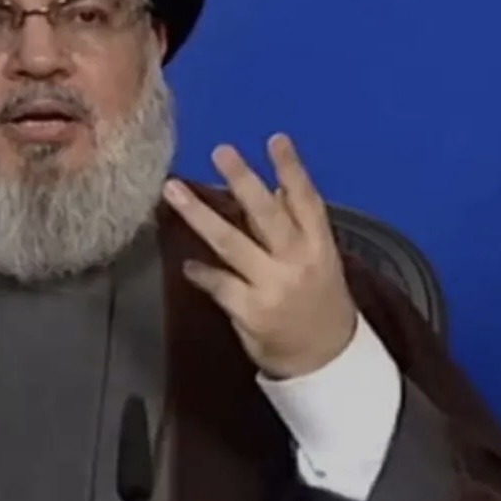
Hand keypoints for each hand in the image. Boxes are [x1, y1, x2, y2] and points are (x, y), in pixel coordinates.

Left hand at [162, 133, 357, 378]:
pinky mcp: (250, 312)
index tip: (275, 139)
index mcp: (319, 246)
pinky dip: (201, 272)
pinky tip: (188, 265)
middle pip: (266, 214)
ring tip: (173, 191)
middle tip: (219, 150)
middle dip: (242, 180)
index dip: (292, 168)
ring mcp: (272, 287)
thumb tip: (277, 185)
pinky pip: (219, 283)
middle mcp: (297, 262)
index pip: (307, 200)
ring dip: (200, 215)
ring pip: (231, 243)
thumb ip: (298, 226)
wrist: (326, 361)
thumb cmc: (319, 303)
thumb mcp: (320, 261)